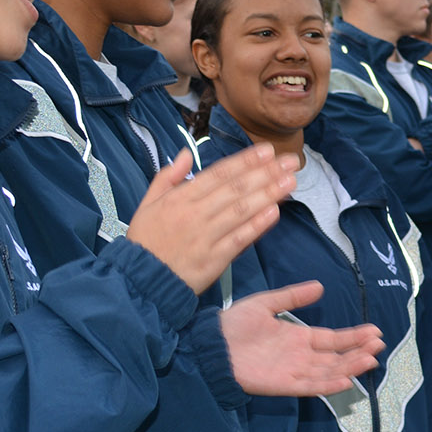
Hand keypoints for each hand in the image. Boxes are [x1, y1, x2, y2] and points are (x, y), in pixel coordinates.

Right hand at [126, 146, 294, 291]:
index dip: (245, 160)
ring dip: (268, 194)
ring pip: (241, 210)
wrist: (140, 280)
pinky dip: (257, 225)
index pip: (219, 174)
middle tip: (291, 161)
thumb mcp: (148, 203)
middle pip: (236, 189)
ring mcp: (206, 237)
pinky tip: (275, 212)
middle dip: (266, 172)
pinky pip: (239, 239)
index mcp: (180, 198)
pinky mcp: (214, 260)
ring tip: (290, 181)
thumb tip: (185, 153)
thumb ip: (168, 176)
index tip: (267, 150)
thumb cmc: (145, 241)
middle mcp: (195, 213)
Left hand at [217, 283, 382, 395]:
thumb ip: (292, 297)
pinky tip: (346, 380)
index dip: (354, 336)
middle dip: (358, 352)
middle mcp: (301, 356)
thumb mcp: (266, 303)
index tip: (375, 332)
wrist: (212, 345)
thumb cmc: (235, 324)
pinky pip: (310, 386)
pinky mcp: (283, 385)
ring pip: (329, 372)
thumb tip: (319, 287)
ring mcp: (294, 371)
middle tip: (379, 345)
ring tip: (370, 360)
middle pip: (336, 357)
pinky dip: (328, 384)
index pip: (333, 339)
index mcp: (298, 337)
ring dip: (349, 367)